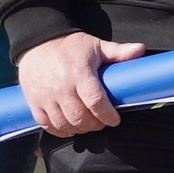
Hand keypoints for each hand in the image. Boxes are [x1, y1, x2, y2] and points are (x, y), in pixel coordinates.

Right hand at [17, 31, 147, 137]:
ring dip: (79, 129)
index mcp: (79, 73)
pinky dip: (60, 131)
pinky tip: (69, 127)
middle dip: (95, 125)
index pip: (95, 101)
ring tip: (87, 124)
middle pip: (80, 118)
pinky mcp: (33, 102)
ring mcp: (45, 96)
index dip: (108, 115)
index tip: (115, 119)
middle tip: (102, 122)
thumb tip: (140, 50)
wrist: (37, 42)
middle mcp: (60, 87)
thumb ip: (118, 51)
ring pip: (64, 124)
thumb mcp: (95, 45)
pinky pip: (46, 125)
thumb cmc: (70, 46)